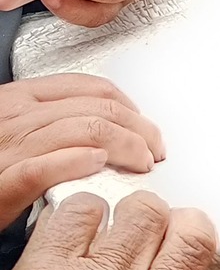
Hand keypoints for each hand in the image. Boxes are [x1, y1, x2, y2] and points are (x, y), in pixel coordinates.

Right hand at [0, 75, 163, 227]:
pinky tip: (97, 165)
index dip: (131, 106)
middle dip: (139, 128)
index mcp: (21, 99)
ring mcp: (8, 146)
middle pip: (97, 108)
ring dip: (125, 146)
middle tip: (155, 151)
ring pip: (84, 130)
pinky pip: (43, 165)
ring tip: (141, 164)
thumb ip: (55, 125)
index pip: (91, 88)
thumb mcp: (18, 134)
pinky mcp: (2, 182)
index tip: (148, 129)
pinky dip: (76, 161)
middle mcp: (16, 116)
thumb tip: (107, 133)